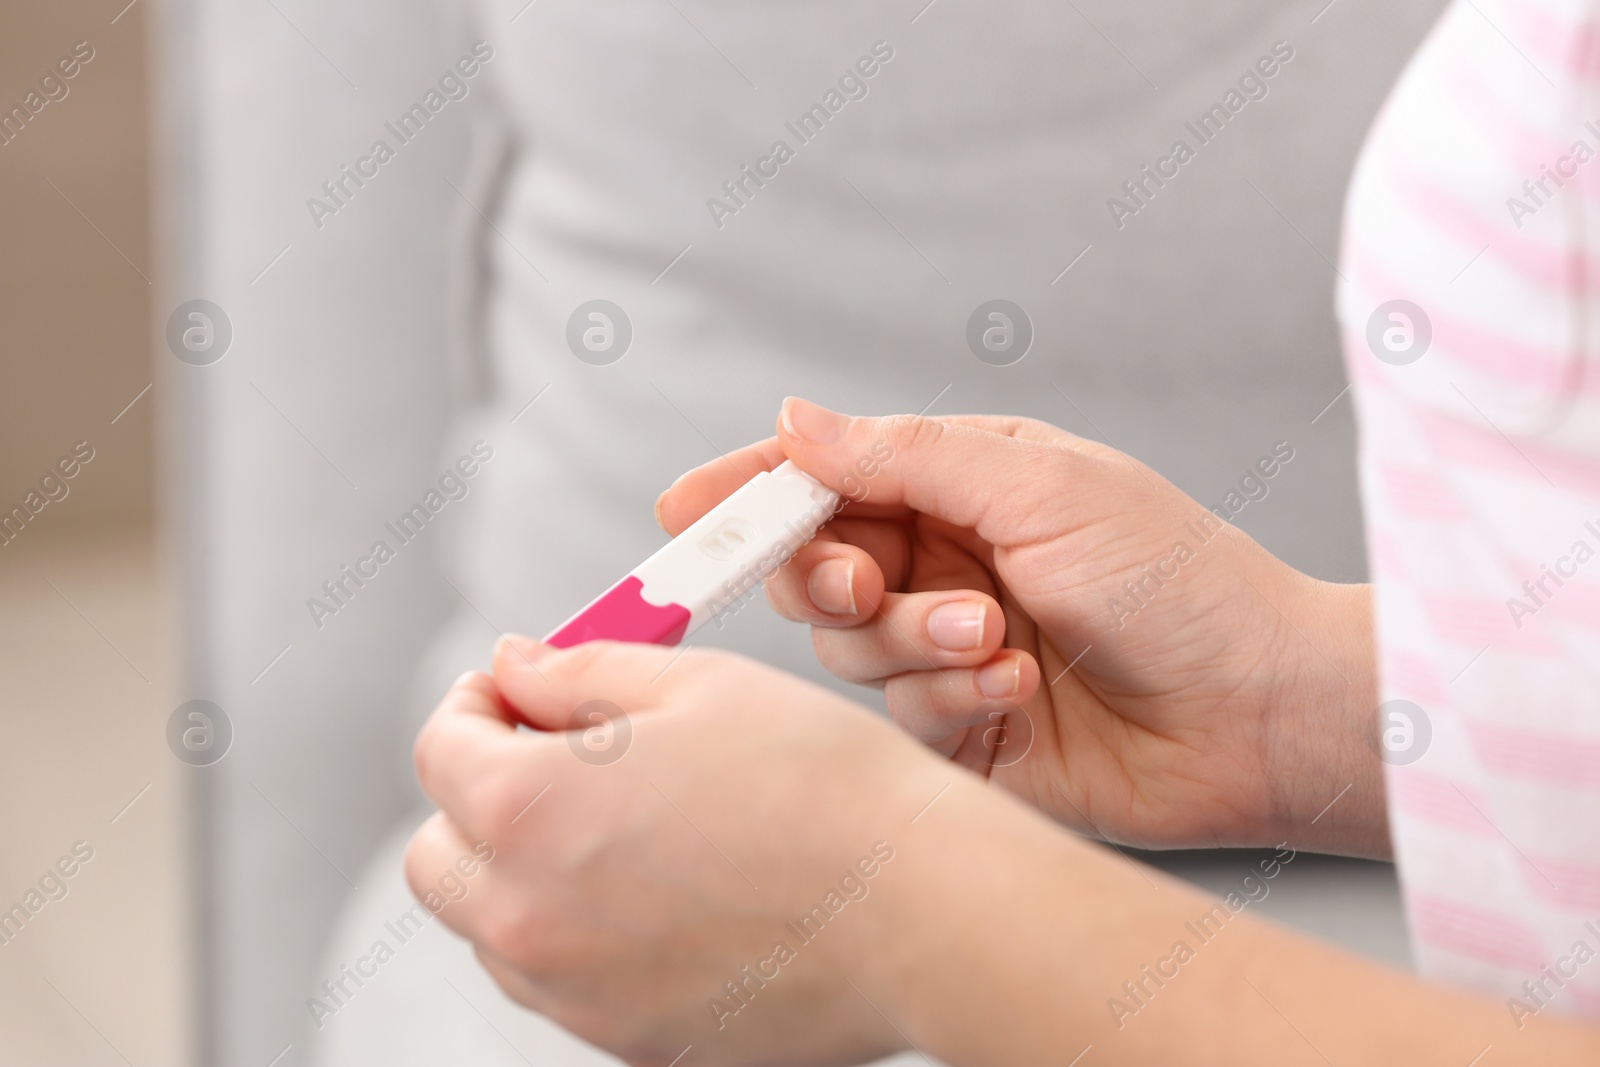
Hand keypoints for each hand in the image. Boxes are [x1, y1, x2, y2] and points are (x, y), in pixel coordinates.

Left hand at [405, 636, 983, 1066]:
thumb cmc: (820, 783)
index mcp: (528, 811)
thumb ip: (578, 673)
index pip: (440, 748)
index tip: (519, 689)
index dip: (476, 702)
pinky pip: (564, 983)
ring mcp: (576, 996)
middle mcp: (527, 919)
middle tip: (557, 756)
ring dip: (522, 871)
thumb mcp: (695, 685)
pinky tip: (664, 891)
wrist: (922, 908)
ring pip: (492, 930)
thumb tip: (515, 666)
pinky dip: (580, 934)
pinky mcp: (632, 1042)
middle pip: (439, 855)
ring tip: (624, 826)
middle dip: (478, 796)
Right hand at [657, 399, 1381, 854]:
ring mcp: (949, 652)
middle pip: (817, 569)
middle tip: (864, 584)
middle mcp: (944, 565)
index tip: (682, 510)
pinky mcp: (964, 732)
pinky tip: (1020, 689)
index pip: (826, 479)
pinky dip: (951, 700)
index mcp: (960, 488)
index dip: (750, 492)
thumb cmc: (1175, 577)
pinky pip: (900, 718)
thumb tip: (793, 420)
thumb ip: (905, 457)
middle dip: (830, 578)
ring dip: (914, 642)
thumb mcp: (1039, 486)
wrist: (1258, 711)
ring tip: (999, 638)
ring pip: (851, 651)